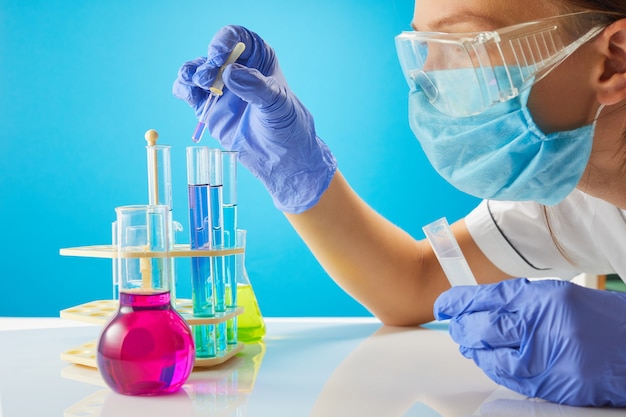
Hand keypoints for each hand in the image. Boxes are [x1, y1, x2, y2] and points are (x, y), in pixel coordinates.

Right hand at [172, 25, 335, 212]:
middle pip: (212, 54)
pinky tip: (187, 93)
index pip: (237, 37)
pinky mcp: (207, 107)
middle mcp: (236, 69)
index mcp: (258, 59)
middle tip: (208, 80)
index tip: (218, 56)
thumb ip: (256, 87)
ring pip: (196, 70)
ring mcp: (220, 88)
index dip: (224, 41)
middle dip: (206, 64)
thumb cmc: (286, 126)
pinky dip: (182, 89)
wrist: (280, 158)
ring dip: (189, 72)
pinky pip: (187, 91)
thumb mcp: (277, 104)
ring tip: (196, 84)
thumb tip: (230, 73)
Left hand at [434, 278, 625, 406]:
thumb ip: (520, 301)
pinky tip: (490, 360)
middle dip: (462, 326)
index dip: (458, 302)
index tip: (443, 305)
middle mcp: (543, 326)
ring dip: (475, 350)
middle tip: (455, 324)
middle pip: (483, 327)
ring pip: (492, 357)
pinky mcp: (554, 385)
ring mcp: (548, 359)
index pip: (487, 297)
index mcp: (544, 298)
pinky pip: (512, 379)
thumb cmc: (601, 320)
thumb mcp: (559, 297)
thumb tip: (479, 306)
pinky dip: (496, 369)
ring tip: (468, 342)